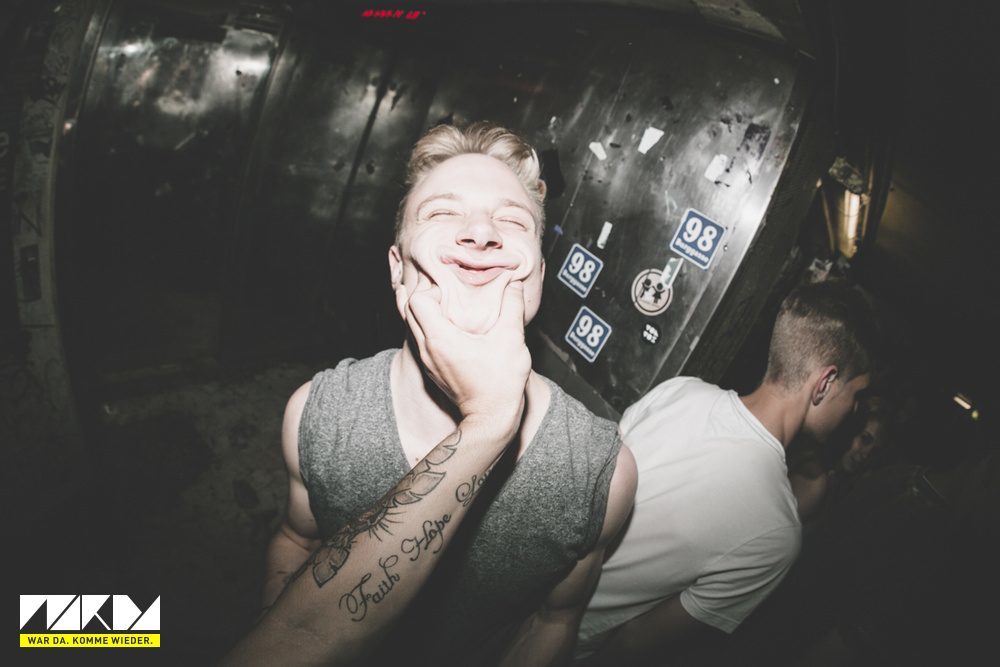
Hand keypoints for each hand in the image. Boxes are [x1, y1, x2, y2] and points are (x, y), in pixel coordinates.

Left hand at [402, 275, 530, 431]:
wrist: (491, 419)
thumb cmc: (501, 382)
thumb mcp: (511, 340)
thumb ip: (513, 307)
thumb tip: (514, 284)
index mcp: (440, 339)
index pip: (416, 300)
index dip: (432, 288)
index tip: (452, 289)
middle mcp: (426, 349)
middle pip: (406, 310)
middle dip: (422, 294)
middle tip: (444, 289)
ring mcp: (426, 361)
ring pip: (409, 325)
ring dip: (420, 310)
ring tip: (439, 300)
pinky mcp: (431, 369)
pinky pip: (418, 340)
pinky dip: (424, 326)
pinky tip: (443, 323)